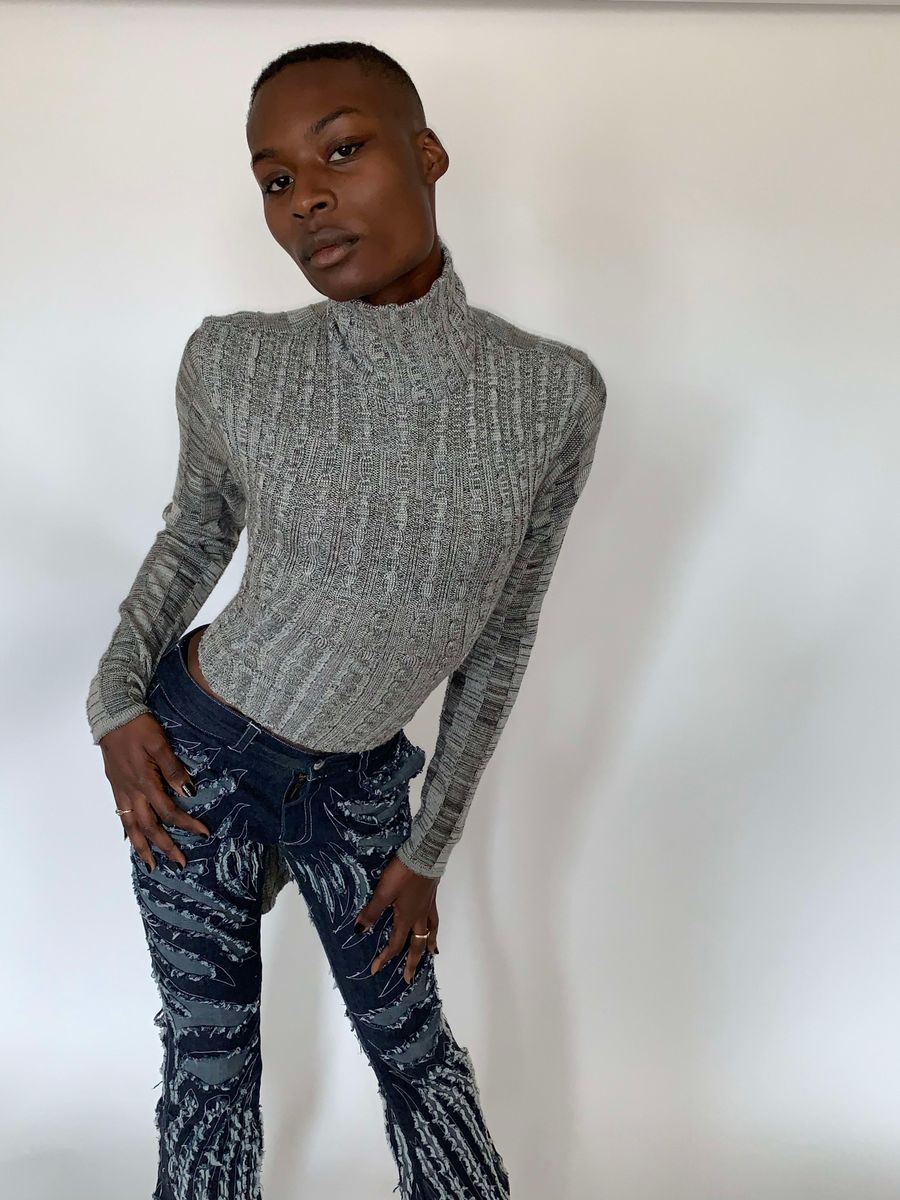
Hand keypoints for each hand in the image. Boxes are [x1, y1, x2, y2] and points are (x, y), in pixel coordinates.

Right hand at [100, 712, 210, 871]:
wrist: (112, 715)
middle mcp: (131, 791)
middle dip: (164, 846)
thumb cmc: (138, 726)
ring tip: (150, 865)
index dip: (186, 824)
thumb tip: (187, 792)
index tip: (203, 833)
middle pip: (149, 826)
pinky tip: (131, 838)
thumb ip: (173, 769)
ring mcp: (121, 790)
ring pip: (131, 826)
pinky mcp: (116, 785)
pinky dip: (128, 830)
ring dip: (142, 847)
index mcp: (145, 782)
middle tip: (179, 863)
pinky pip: (121, 815)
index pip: (168, 811)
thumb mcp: (159, 743)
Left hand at [355, 856, 439, 983]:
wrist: (424, 855)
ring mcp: (428, 906)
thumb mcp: (383, 892)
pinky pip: (435, 917)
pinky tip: (432, 923)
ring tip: (431, 953)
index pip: (395, 944)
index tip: (375, 970)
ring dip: (429, 944)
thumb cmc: (403, 874)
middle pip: (417, 944)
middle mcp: (419, 916)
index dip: (385, 958)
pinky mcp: (432, 895)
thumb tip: (360, 931)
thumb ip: (372, 912)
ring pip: (430, 931)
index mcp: (406, 918)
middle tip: (409, 977)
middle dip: (412, 962)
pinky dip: (434, 925)